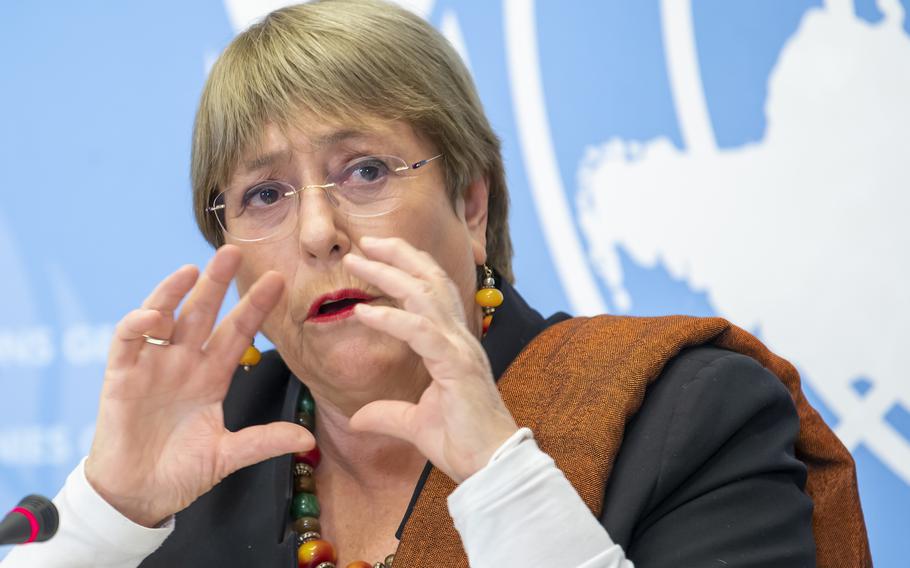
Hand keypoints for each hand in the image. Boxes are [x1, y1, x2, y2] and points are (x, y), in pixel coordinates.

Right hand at [84, 246, 314, 526]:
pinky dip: (137, 324)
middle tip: (234, 252)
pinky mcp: (121, 377)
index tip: (278, 281)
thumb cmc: (181, 472)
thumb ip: (263, 442)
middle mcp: (184, 363)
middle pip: (203, 314)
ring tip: (193, 270)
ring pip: (165, 317)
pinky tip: (153, 314)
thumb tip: (309, 437)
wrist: (138, 496)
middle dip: (217, 283)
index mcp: (212, 377)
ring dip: (174, 292)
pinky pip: (127, 341)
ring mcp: (152, 366)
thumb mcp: (228, 456)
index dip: (255, 307)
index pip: (238, 332)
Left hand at [343, 236, 517, 482]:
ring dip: (390, 272)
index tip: (375, 255)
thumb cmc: (462, 443)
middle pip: (430, 280)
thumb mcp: (414, 425)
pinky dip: (390, 318)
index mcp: (453, 345)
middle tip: (365, 240)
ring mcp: (460, 348)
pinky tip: (363, 311)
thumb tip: (357, 418)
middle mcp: (460, 338)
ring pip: (425, 294)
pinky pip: (420, 332)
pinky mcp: (456, 365)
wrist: (489, 467)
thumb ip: (387, 414)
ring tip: (360, 258)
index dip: (406, 268)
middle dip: (398, 255)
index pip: (432, 292)